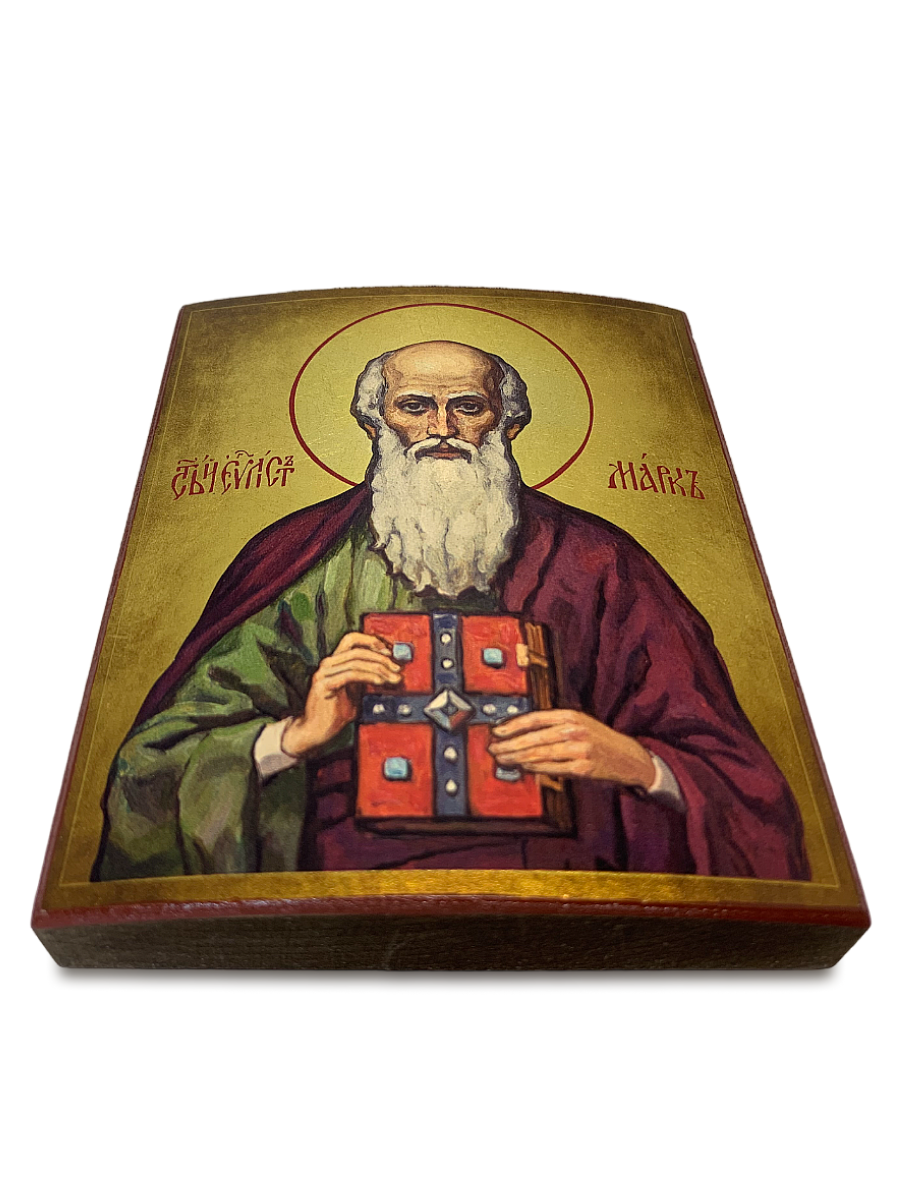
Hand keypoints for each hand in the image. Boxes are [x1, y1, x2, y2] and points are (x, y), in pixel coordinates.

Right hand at [281, 632, 400, 758]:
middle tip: (397, 668)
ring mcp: (324, 673)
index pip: (352, 639)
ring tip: (391, 678)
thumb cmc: (335, 713)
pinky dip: (368, 676)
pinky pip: (351, 675)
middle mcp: (327, 664)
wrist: (317, 730)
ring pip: (356, 661)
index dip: (371, 641)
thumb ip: (365, 679)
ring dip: (378, 668)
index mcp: (334, 662)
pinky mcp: (325, 685)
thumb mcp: (354, 691)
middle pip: (358, 650)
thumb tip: (388, 672)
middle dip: (381, 658)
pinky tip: (379, 681)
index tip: (389, 652)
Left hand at [488, 709, 655, 787]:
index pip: (535, 718)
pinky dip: (534, 768)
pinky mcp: (582, 768)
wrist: (628, 757)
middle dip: (510, 744)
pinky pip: (551, 768)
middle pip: (534, 737)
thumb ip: (554, 726)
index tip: (496, 732)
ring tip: (503, 759)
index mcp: (571, 716)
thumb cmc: (600, 740)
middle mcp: (574, 730)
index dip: (513, 725)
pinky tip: (523, 767)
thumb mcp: (580, 724)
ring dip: (517, 757)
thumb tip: (522, 733)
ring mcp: (579, 749)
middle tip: (494, 749)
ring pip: (540, 753)